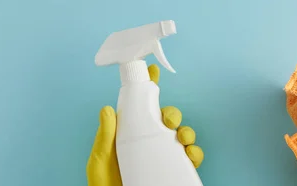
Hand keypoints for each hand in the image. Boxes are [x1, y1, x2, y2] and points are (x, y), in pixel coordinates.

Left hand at [86, 64, 203, 185]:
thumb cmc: (104, 183)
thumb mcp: (101, 158)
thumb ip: (105, 137)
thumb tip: (107, 109)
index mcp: (131, 133)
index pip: (142, 107)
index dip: (150, 87)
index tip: (154, 71)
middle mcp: (150, 141)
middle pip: (167, 118)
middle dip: (173, 113)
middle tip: (169, 120)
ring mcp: (163, 154)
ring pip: (183, 135)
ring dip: (188, 132)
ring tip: (183, 139)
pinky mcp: (173, 169)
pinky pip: (191, 157)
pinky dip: (195, 153)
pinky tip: (190, 154)